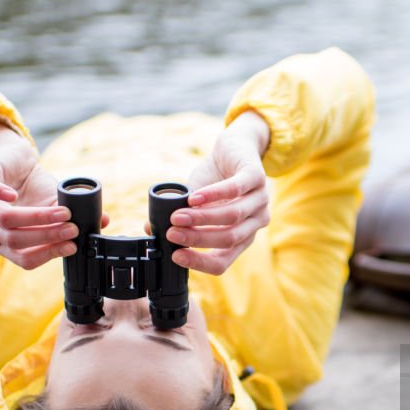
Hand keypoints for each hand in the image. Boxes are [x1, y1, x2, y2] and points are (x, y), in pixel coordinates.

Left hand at [0, 119, 108, 269]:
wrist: (17, 159)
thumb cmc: (35, 187)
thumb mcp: (56, 204)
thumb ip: (74, 217)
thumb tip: (105, 221)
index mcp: (6, 242)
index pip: (24, 258)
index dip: (48, 254)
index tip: (72, 245)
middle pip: (15, 240)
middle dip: (47, 235)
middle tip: (72, 228)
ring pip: (4, 219)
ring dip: (36, 217)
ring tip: (62, 212)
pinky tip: (14, 196)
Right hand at [165, 111, 270, 274]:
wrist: (234, 146)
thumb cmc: (213, 179)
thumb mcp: (194, 203)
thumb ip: (180, 217)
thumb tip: (150, 230)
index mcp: (242, 237)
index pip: (223, 261)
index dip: (199, 263)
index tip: (174, 256)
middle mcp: (254, 223)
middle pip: (228, 239)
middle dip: (196, 238)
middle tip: (171, 233)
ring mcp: (260, 201)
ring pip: (232, 216)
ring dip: (201, 218)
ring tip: (177, 216)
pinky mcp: (257, 177)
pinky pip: (235, 189)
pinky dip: (213, 195)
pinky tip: (194, 198)